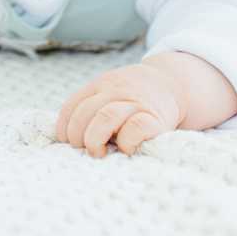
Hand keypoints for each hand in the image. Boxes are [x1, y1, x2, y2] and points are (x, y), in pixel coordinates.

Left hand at [55, 62, 184, 157]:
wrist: (172, 83)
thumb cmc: (133, 99)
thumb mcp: (110, 93)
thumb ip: (92, 109)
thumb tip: (68, 141)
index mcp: (100, 85)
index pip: (72, 106)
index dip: (64, 128)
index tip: (67, 143)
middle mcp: (115, 91)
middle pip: (85, 112)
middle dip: (78, 136)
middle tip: (84, 149)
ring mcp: (135, 103)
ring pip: (106, 117)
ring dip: (95, 139)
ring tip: (98, 152)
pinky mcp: (155, 117)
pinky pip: (136, 127)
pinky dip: (126, 141)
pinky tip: (126, 148)